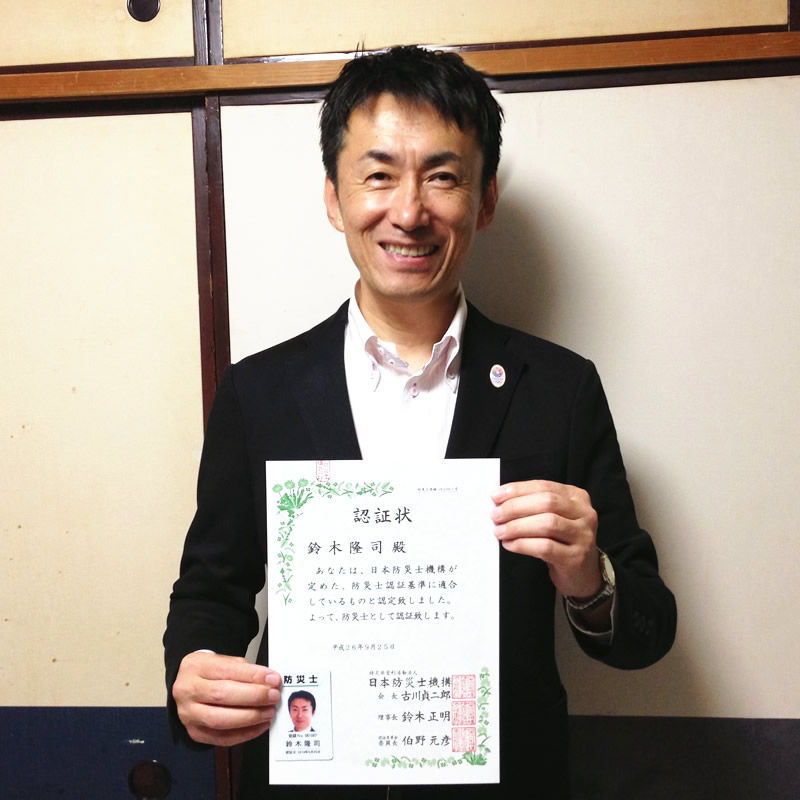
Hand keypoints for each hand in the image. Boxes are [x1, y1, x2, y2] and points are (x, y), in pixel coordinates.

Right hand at [172, 651, 281, 746]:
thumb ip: (244, 670)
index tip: (273, 679)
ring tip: (268, 712)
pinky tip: (259, 726)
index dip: (253, 676)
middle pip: (222, 695)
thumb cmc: (209, 673)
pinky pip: (221, 739)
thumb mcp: (222, 661)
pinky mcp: (196, 733)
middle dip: (253, 697)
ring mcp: (189, 714)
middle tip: (273, 696)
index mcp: (196, 667)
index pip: (226, 670)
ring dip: (250, 717)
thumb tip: (269, 681)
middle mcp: (188, 691)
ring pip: (220, 720)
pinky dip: (244, 734)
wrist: (188, 687)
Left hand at [491, 479, 601, 598]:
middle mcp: (584, 514)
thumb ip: (533, 506)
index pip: (544, 486)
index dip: (518, 490)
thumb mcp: (553, 516)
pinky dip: (523, 544)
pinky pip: (546, 547)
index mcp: (576, 497)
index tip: (496, 496)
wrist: (582, 573)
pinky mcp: (575, 557)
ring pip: (547, 524)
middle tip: (495, 515)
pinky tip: (510, 544)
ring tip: (500, 531)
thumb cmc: (561, 540)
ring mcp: (583, 536)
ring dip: (517, 527)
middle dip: (516, 507)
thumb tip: (500, 501)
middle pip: (547, 503)